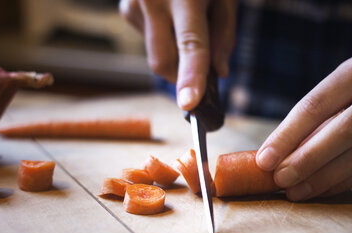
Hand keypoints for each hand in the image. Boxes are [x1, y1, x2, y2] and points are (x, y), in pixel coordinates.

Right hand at [120, 0, 236, 109]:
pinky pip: (148, 40)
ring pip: (156, 54)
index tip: (190, 104)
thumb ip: (224, 34)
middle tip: (200, 78)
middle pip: (163, 62)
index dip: (192, 76)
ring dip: (175, 54)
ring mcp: (135, 4)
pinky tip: (169, 14)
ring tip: (186, 21)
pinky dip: (164, 38)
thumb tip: (220, 73)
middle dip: (181, 78)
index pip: (191, 44)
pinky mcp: (126, 8)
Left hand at [256, 53, 351, 200]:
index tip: (264, 159)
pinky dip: (341, 183)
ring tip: (295, 191)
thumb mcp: (339, 93)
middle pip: (346, 129)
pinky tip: (318, 191)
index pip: (318, 104)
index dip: (288, 134)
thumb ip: (310, 121)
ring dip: (324, 177)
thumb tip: (271, 157)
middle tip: (280, 178)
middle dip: (308, 158)